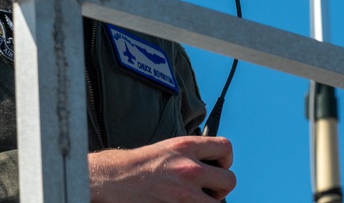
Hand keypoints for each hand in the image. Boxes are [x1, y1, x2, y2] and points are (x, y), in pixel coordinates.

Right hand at [88, 135, 234, 201]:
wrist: (113, 180)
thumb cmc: (136, 165)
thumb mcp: (165, 149)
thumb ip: (190, 155)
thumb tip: (213, 167)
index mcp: (185, 146)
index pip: (226, 147)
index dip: (224, 160)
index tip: (215, 167)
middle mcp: (189, 168)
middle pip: (230, 180)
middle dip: (220, 187)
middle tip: (205, 190)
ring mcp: (186, 193)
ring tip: (190, 200)